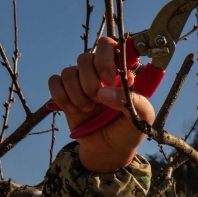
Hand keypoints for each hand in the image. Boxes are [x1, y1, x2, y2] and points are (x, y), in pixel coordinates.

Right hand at [48, 37, 154, 172]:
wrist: (110, 151)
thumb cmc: (129, 131)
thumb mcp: (142, 118)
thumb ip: (132, 102)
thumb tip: (103, 93)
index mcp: (119, 72)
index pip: (107, 45)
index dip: (105, 58)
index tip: (108, 78)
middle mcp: (98, 73)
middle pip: (84, 57)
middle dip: (90, 83)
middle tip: (98, 101)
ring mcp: (80, 82)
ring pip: (68, 72)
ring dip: (77, 94)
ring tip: (88, 110)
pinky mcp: (65, 93)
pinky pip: (54, 82)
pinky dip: (62, 97)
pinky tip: (74, 110)